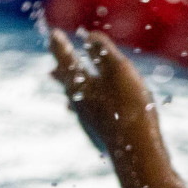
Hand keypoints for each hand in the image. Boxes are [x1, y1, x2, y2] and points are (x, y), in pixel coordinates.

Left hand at [48, 29, 157, 155]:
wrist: (137, 153)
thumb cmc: (128, 107)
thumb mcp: (119, 71)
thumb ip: (103, 52)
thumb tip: (89, 37)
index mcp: (80, 85)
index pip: (66, 59)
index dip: (60, 45)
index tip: (53, 34)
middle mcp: (79, 104)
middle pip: (67, 85)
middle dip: (61, 75)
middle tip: (50, 71)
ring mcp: (88, 123)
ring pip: (76, 104)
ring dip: (71, 95)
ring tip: (66, 94)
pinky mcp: (100, 137)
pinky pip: (88, 118)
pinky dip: (85, 111)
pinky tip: (88, 118)